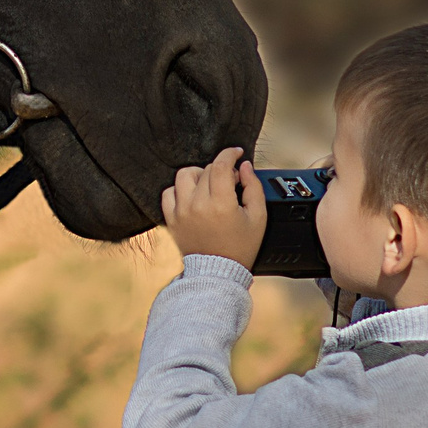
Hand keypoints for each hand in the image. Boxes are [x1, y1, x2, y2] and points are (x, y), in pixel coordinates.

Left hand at [161, 147, 266, 266]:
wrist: (218, 273)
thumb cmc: (240, 248)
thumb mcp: (258, 218)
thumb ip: (253, 187)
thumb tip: (245, 167)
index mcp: (221, 204)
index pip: (221, 165)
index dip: (230, 153)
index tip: (237, 153)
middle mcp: (198, 205)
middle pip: (207, 170)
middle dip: (222, 170)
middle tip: (231, 182)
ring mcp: (181, 212)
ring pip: (185, 175)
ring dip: (199, 175)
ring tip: (210, 185)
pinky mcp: (171, 219)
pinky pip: (169, 193)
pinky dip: (180, 189)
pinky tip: (193, 195)